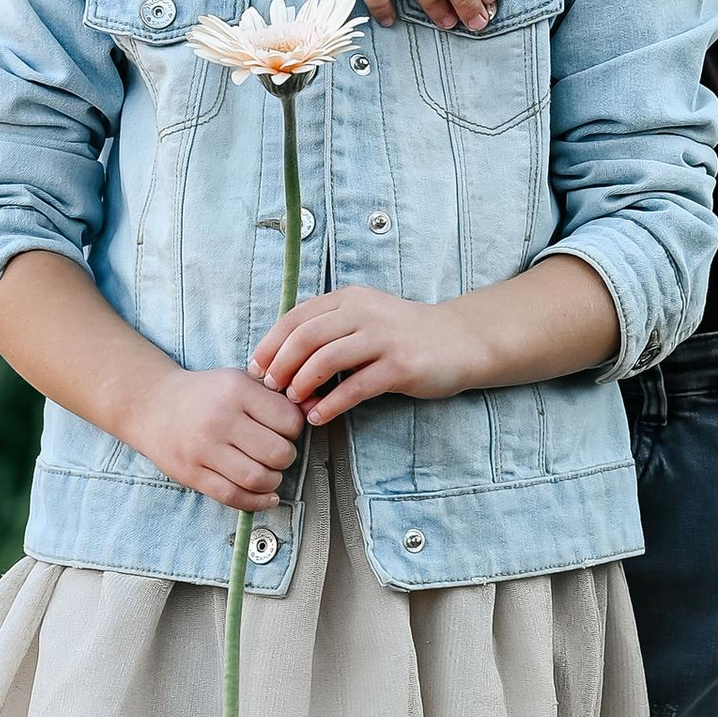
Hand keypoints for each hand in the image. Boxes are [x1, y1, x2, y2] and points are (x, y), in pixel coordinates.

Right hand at [134, 365, 305, 509]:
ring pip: (259, 479)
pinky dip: (257, 502)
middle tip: (277, 453)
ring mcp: (204, 449)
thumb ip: (277, 396)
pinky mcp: (193, 474)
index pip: (289, 420)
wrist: (153, 405)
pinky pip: (234, 497)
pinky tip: (265, 496)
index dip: (295, 429)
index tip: (283, 430)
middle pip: (279, 453)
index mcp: (236, 391)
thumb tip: (317, 408)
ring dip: (273, 481)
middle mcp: (220, 419)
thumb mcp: (241, 381)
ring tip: (269, 472)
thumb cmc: (206, 394)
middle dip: (286, 457)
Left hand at [252, 287, 473, 422]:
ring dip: (303, 384)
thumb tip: (284, 356)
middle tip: (271, 388)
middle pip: (305, 337)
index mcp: (349, 299)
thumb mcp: (366, 318)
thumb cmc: (406, 335)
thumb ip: (330, 328)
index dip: (270, 343)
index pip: (296, 317)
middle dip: (281, 365)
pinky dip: (331, 404)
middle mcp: (363, 312)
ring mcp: (382, 338)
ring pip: (326, 359)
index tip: (256, 368)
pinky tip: (319, 417)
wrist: (460, 340)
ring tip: (294, 403)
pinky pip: (355, 387)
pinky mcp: (400, 366)